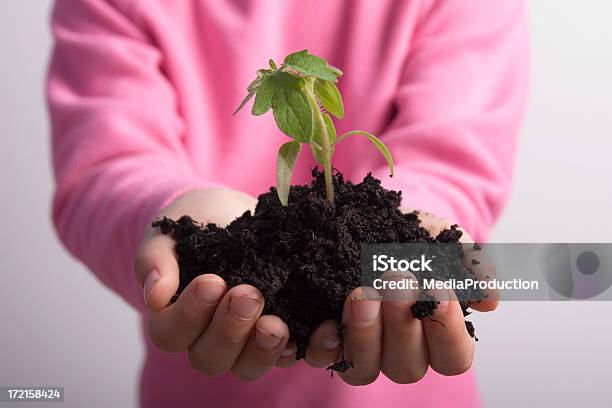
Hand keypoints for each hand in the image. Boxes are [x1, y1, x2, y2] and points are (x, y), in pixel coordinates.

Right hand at [134, 188, 295, 380]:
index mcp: (176, 318)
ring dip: (265, 348)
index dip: (189, 316)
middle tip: (248, 296)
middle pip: (211, 358)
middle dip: (230, 331)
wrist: (230, 211)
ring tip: (278, 323)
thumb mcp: (169, 232)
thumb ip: (156, 260)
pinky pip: (295, 352)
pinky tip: (325, 329)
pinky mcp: (285, 330)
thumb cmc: (195, 223)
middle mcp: (210, 337)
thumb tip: (155, 295)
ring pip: (250, 365)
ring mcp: (248, 340)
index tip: (211, 281)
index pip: (172, 334)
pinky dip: (310, 346)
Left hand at [303, 208, 497, 384]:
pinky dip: (325, 345)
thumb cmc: (413, 237)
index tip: (439, 289)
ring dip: (366, 333)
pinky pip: (325, 359)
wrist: (370, 219)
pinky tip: (327, 321)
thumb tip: (489, 297)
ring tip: (363, 292)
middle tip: (397, 279)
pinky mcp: (329, 341)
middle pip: (408, 366)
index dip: (448, 331)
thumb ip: (469, 264)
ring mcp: (364, 350)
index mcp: (436, 336)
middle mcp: (400, 351)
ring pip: (366, 369)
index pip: (453, 357)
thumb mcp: (442, 240)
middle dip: (403, 323)